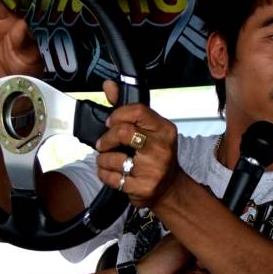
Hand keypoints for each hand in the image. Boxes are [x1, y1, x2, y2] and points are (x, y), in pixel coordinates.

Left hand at [95, 81, 181, 208]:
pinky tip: (111, 173)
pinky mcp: (143, 187)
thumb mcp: (149, 130)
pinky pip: (111, 177)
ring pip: (113, 158)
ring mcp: (153, 170)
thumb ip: (127, 109)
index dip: (118, 114)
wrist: (170, 188)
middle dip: (107, 138)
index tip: (110, 122)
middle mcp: (161, 148)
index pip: (138, 110)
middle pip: (124, 132)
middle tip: (103, 144)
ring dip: (102, 159)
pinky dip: (104, 174)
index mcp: (164, 130)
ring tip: (107, 160)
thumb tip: (108, 85)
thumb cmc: (156, 156)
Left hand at [137, 235, 211, 273]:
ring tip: (195, 268)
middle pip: (212, 255)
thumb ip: (198, 240)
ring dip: (206, 269)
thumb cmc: (158, 261)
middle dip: (209, 258)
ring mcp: (195, 269)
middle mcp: (192, 255)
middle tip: (200, 259)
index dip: (209, 243)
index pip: (206, 240)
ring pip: (213, 268)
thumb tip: (213, 239)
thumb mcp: (180, 244)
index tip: (208, 245)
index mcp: (187, 241)